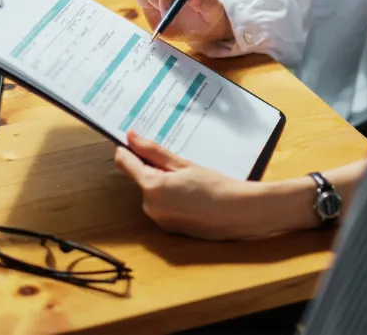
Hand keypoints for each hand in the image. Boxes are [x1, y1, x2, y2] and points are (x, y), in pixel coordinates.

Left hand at [114, 131, 271, 240]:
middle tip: (178, 162)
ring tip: (190, 180)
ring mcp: (159, 220)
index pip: (126, 163)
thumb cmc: (215, 186)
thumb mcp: (183, 164)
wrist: (240, 213)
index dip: (127, 149)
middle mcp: (150, 207)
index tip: (130, 140)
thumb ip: (153, 151)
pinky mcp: (168, 229)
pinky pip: (162, 206)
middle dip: (153, 168)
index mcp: (152, 187)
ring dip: (163, 184)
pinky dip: (170, 198)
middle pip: (141, 179)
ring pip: (152, 192)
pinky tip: (191, 195)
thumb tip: (131, 137)